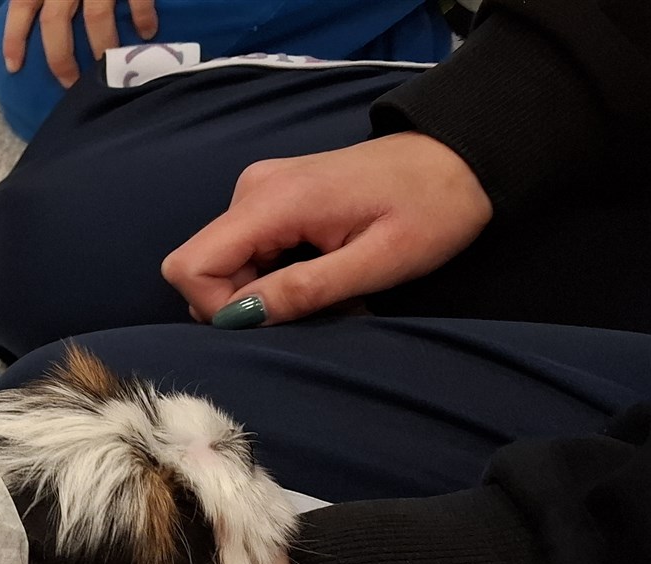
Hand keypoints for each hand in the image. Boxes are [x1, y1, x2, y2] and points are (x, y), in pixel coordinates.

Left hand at [4, 0, 158, 87]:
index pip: (21, 5)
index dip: (14, 37)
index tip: (13, 66)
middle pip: (56, 23)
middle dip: (60, 60)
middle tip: (70, 83)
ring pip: (97, 19)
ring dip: (103, 48)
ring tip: (108, 66)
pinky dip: (143, 18)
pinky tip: (148, 32)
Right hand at [163, 132, 492, 327]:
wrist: (461, 157)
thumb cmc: (434, 208)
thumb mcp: (378, 261)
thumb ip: (304, 289)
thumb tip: (238, 319)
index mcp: (273, 200)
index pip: (189, 266)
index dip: (217, 308)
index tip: (276, 317)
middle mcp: (252, 189)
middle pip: (204, 269)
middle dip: (250, 304)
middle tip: (318, 303)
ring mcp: (259, 190)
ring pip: (226, 266)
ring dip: (269, 292)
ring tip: (330, 285)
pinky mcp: (270, 197)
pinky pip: (247, 252)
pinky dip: (277, 275)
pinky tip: (324, 268)